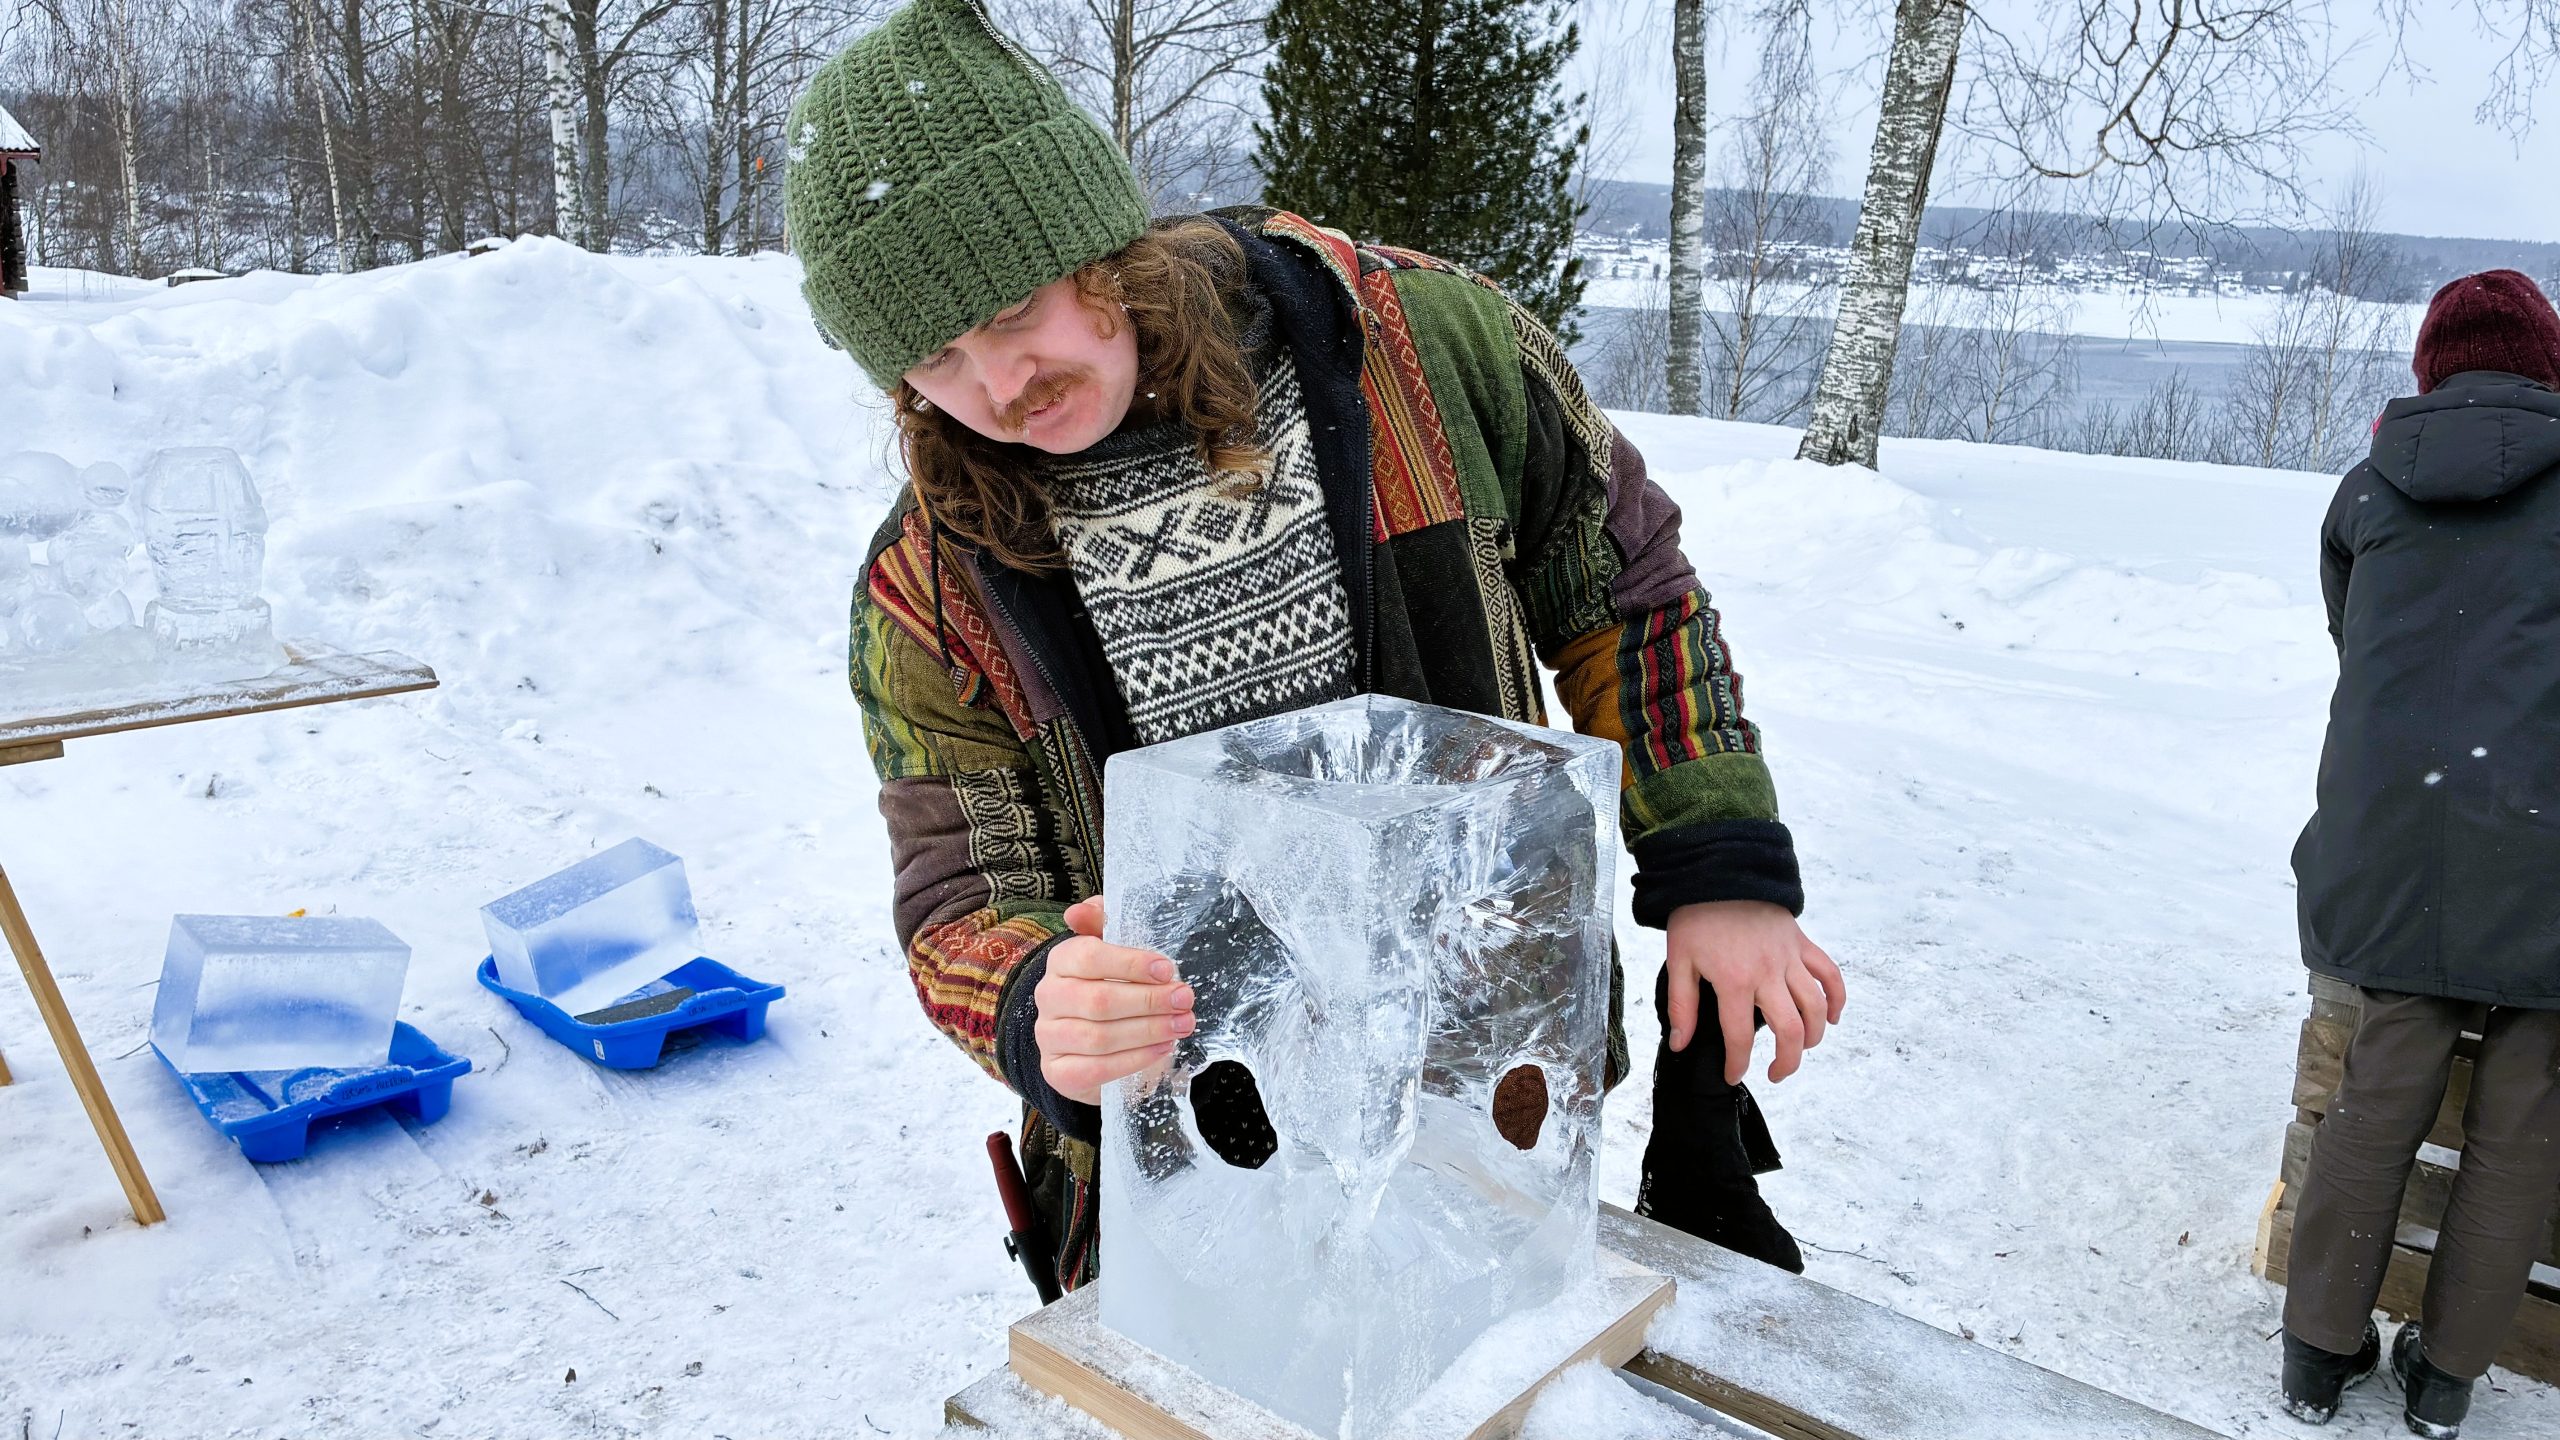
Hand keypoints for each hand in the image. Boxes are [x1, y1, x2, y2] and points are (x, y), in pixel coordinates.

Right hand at [1033, 896, 1194, 1105]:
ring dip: (1148, 1031)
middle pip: (1098, 1001)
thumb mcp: (1114, 953)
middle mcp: (1048, 997)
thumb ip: (1103, 924)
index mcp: (1061, 961)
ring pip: (1099, 1037)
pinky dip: (1134, 1060)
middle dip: (1149, 1001)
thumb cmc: (1110, 988)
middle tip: (1185, 1000)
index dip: (1131, 964)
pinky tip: (1162, 1049)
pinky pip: (1096, 1069)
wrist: (1092, 1044)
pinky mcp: (1057, 1071)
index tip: (1168, 970)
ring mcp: (1048, 1036)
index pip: (1089, 957)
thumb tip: (1080, 909)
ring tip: (1181, 1025)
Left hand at [1664, 899, 1845, 1084]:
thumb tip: (1680, 1044)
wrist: (1719, 871)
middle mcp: (1768, 973)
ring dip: (1813, 1036)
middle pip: (1791, 1030)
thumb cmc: (1696, 916)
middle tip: (1775, 1073)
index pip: (1740, 1037)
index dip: (1738, 1064)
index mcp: (1734, 980)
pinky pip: (1829, 974)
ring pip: (1816, 1007)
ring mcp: (1789, 958)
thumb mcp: (1678, 961)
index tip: (1734, 1075)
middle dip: (1787, 1061)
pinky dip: (1837, 998)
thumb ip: (1682, 1006)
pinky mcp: (1802, 943)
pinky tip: (1832, 1017)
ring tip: (1799, 1048)